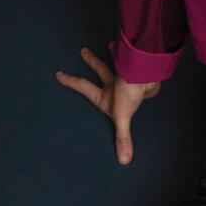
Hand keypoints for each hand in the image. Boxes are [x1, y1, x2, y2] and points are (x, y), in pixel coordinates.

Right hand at [55, 41, 160, 165]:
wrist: (147, 74)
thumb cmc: (130, 91)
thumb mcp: (123, 116)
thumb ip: (122, 137)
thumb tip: (124, 161)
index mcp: (105, 95)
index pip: (83, 86)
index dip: (70, 81)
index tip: (58, 74)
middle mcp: (114, 84)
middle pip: (100, 68)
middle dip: (91, 60)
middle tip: (83, 50)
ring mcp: (126, 76)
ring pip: (117, 62)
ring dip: (115, 54)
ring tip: (111, 44)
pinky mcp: (140, 73)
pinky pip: (137, 66)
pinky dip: (137, 62)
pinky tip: (141, 64)